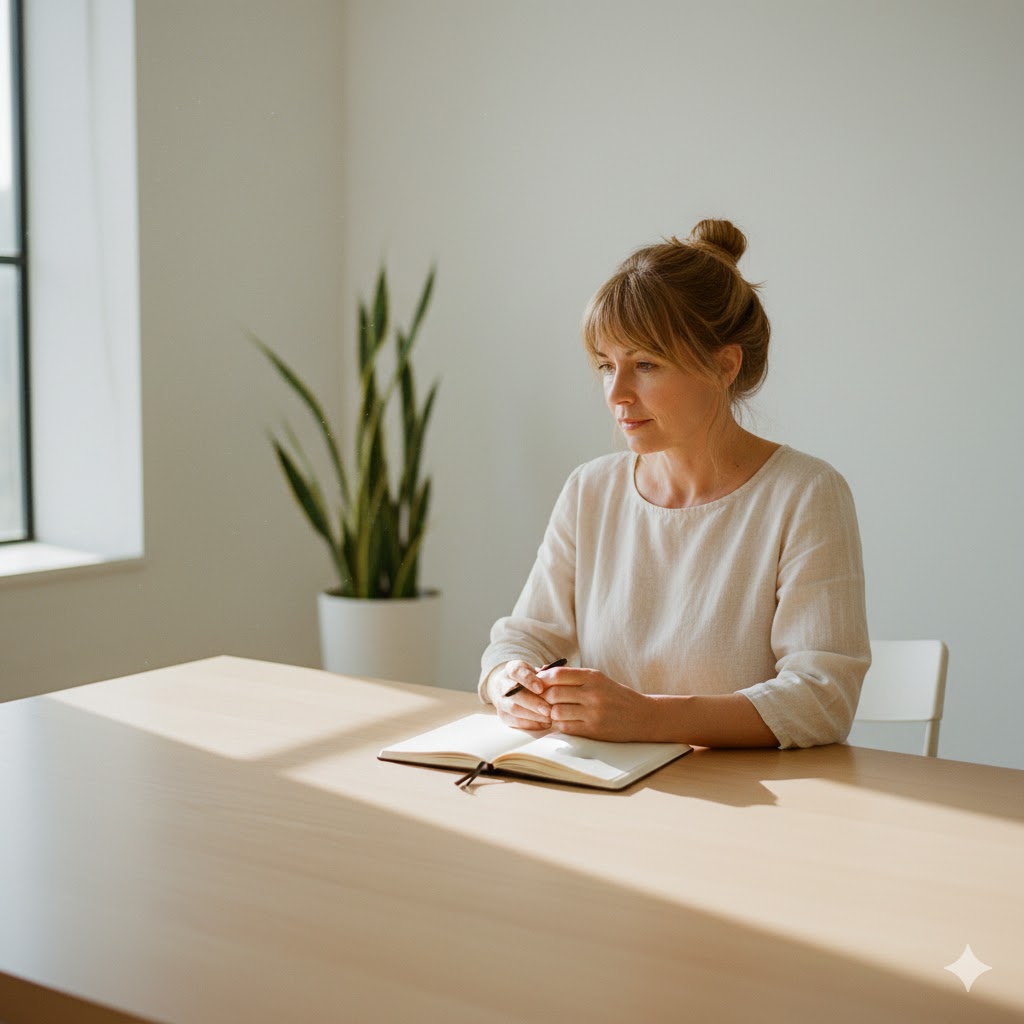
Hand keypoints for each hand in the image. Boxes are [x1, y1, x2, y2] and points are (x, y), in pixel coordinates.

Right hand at [489, 660, 556, 731]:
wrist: (514, 690)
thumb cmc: (531, 679)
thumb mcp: (537, 672)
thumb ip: (545, 674)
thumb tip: (552, 675)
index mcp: (511, 668)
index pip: (516, 671)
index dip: (528, 680)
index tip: (541, 688)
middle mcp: (501, 683)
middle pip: (513, 693)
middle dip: (532, 702)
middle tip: (548, 710)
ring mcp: (500, 700)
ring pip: (513, 709)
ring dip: (533, 715)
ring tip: (549, 718)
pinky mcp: (503, 715)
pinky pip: (515, 722)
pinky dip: (531, 724)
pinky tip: (544, 724)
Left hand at [535, 667, 652, 741]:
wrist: (641, 716)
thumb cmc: (615, 696)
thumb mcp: (598, 679)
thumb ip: (573, 677)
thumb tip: (542, 673)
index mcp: (593, 677)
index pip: (558, 674)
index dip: (542, 679)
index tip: (536, 684)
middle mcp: (593, 693)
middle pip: (554, 694)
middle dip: (543, 698)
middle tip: (540, 701)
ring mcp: (593, 713)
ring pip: (556, 712)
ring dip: (550, 713)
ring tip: (552, 712)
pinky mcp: (593, 730)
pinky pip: (566, 727)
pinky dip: (559, 725)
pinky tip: (562, 722)